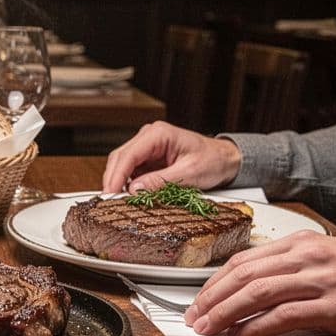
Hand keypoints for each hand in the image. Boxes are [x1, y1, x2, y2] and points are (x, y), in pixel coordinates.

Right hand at [102, 121, 242, 193]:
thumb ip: (161, 181)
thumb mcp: (189, 173)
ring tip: (119, 201)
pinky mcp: (148, 158)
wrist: (225, 159)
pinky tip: (129, 196)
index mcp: (159, 134)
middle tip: (110, 202)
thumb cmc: (213, 160)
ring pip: (123, 164)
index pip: (129, 154)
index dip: (116, 175)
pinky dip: (128, 184)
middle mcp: (149, 136)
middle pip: (120, 158)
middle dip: (113, 180)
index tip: (110, 193)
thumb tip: (135, 189)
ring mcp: (147, 147)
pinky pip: (132, 171)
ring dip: (120, 182)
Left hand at [183, 230, 335, 335]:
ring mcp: (323, 280)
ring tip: (208, 328)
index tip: (198, 298)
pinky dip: (258, 328)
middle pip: (244, 274)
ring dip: (227, 312)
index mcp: (302, 243)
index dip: (215, 280)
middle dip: (212, 297)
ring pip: (259, 293)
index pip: (245, 260)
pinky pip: (286, 316)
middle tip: (193, 317)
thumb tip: (251, 290)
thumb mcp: (328, 260)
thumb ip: (291, 269)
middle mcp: (308, 256)